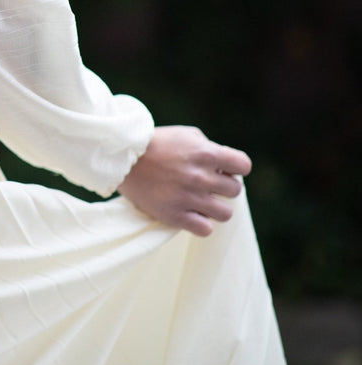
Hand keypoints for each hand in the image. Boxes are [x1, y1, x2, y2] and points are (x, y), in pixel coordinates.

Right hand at [118, 125, 251, 236]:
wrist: (120, 158)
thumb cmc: (154, 144)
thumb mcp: (185, 135)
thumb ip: (209, 148)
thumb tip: (226, 165)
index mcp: (206, 153)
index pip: (243, 166)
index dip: (235, 167)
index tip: (222, 168)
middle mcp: (200, 176)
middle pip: (234, 190)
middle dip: (222, 186)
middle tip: (205, 184)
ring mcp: (188, 198)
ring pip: (225, 213)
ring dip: (214, 207)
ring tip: (199, 201)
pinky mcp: (174, 215)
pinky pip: (205, 229)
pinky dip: (200, 223)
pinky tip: (189, 214)